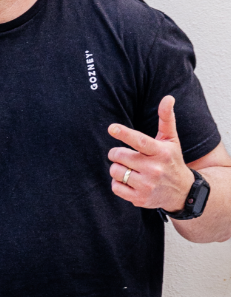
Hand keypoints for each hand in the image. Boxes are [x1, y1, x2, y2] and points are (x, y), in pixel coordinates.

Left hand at [109, 96, 194, 212]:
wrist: (183, 192)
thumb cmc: (172, 161)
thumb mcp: (171, 140)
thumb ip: (166, 119)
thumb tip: (168, 98)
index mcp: (160, 152)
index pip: (140, 141)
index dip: (124, 134)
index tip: (111, 128)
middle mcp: (154, 169)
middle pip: (119, 156)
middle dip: (117, 154)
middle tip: (127, 156)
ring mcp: (147, 185)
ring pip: (115, 171)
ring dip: (118, 169)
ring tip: (130, 169)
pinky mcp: (140, 199)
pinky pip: (115, 187)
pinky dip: (118, 183)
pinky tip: (130, 181)